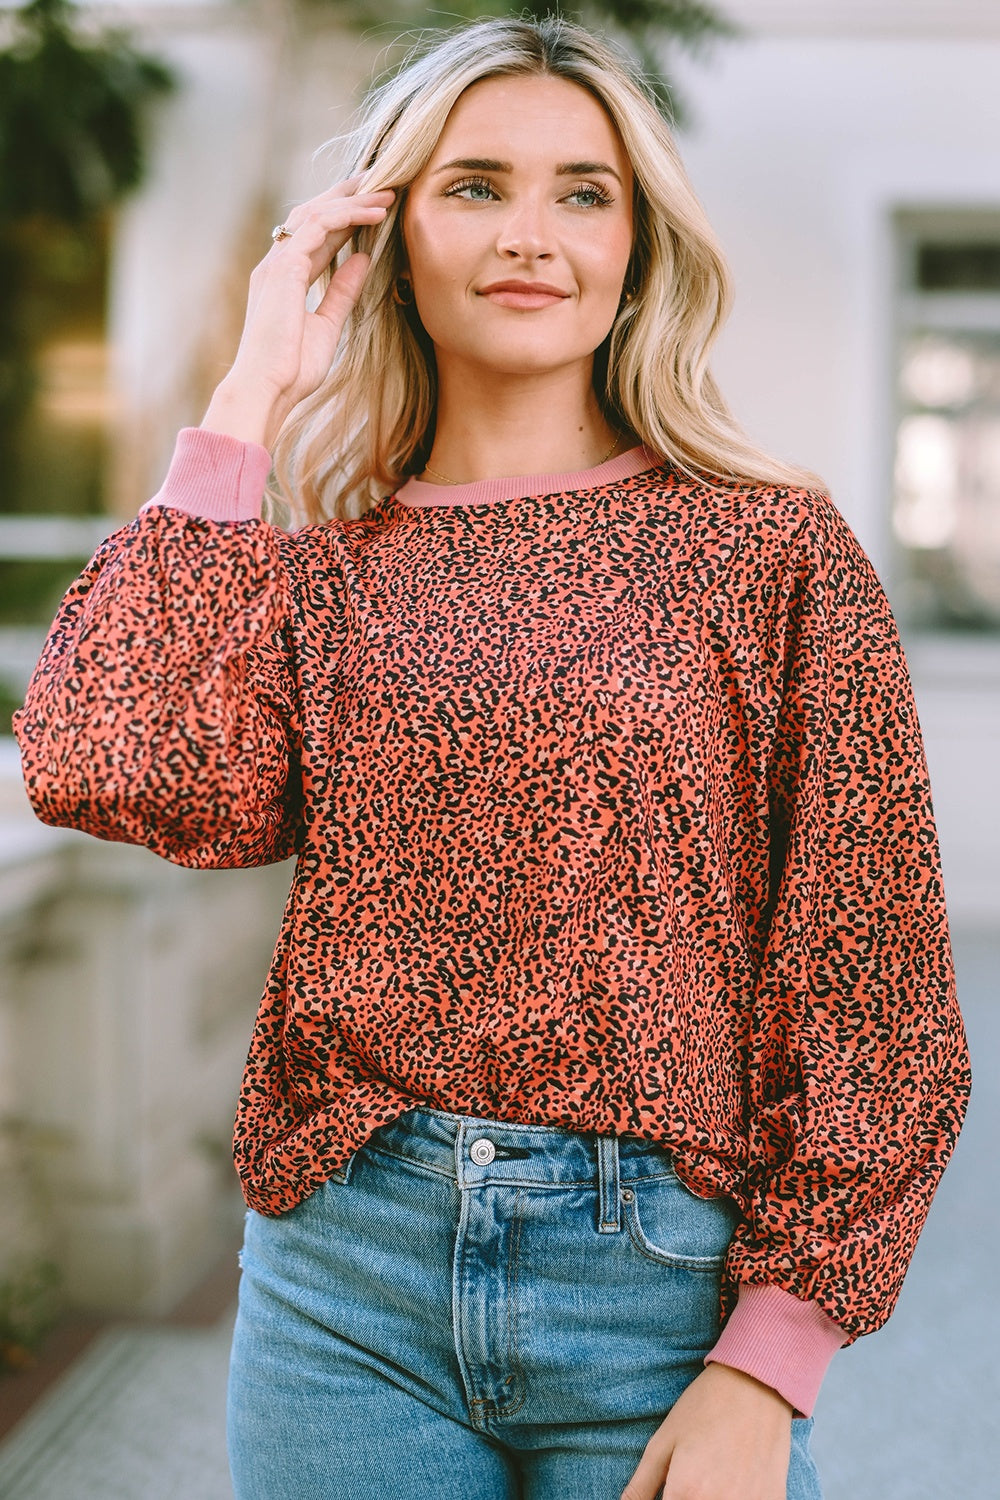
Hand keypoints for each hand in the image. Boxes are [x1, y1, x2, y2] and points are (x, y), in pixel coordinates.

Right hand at [201, 176, 394, 447]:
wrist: (266, 389)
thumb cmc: (291, 369)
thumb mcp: (327, 325)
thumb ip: (341, 290)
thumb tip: (362, 260)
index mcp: (285, 278)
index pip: (317, 235)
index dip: (346, 216)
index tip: (375, 204)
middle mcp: (277, 263)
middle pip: (313, 213)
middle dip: (347, 194)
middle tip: (380, 180)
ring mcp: (277, 263)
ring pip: (316, 214)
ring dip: (353, 200)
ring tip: (385, 191)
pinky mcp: (283, 268)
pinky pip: (317, 228)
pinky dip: (347, 216)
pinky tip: (374, 213)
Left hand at [621, 1364, 792, 1499]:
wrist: (756, 1384)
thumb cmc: (704, 1408)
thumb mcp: (663, 1442)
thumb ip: (640, 1486)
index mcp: (686, 1493)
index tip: (669, 1488)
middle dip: (684, 1497)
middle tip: (691, 1477)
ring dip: (711, 1497)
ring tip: (713, 1474)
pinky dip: (739, 1496)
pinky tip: (736, 1478)